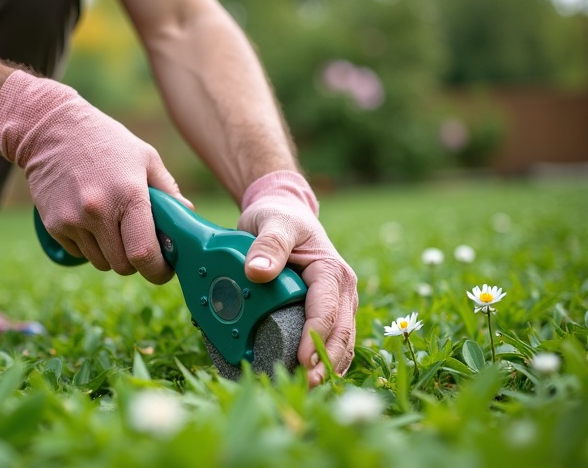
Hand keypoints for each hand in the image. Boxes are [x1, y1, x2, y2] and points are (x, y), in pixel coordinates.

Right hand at [0, 70, 191, 282]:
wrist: (51, 129)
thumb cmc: (106, 141)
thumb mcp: (145, 157)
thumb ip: (168, 191)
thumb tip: (188, 216)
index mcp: (128, 194)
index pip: (144, 253)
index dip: (158, 270)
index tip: (164, 269)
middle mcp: (98, 211)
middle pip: (123, 265)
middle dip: (136, 261)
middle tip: (139, 243)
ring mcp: (73, 220)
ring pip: (102, 263)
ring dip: (112, 254)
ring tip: (112, 226)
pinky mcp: (54, 225)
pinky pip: (79, 253)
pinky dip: (90, 246)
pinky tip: (90, 220)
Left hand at [237, 170, 357, 387]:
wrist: (285, 211)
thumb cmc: (279, 216)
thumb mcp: (271, 222)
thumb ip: (267, 244)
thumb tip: (257, 271)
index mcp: (330, 270)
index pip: (327, 311)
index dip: (316, 338)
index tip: (302, 360)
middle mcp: (341, 288)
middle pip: (341, 332)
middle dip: (325, 361)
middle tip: (306, 385)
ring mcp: (339, 300)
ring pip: (342, 340)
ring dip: (329, 365)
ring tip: (309, 387)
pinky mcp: (330, 309)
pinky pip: (336, 338)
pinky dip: (328, 359)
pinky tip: (315, 376)